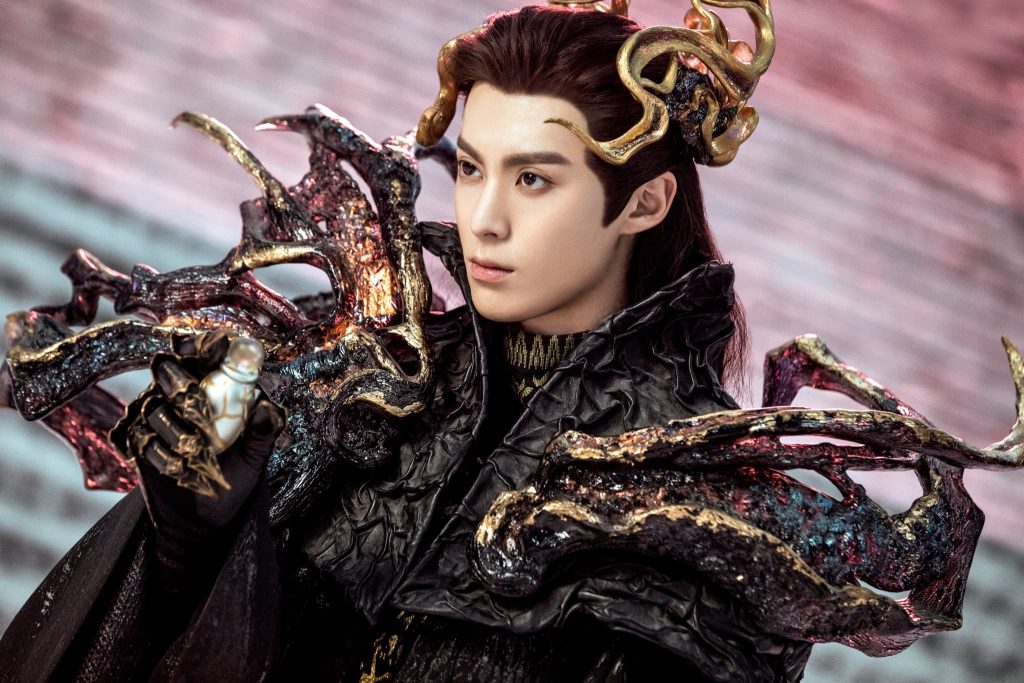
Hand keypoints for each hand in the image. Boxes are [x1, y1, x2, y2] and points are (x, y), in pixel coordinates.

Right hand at [112, 330, 285, 530]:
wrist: (206, 518)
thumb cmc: (236, 477)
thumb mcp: (256, 457)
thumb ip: (264, 432)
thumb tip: (268, 409)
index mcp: (213, 386)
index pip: (204, 350)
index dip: (202, 343)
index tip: (209, 349)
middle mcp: (180, 392)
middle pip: (167, 367)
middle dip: (179, 383)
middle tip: (194, 405)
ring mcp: (155, 414)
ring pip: (153, 405)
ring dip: (176, 432)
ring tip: (197, 454)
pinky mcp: (137, 440)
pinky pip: (139, 437)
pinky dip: (161, 455)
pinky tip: (178, 470)